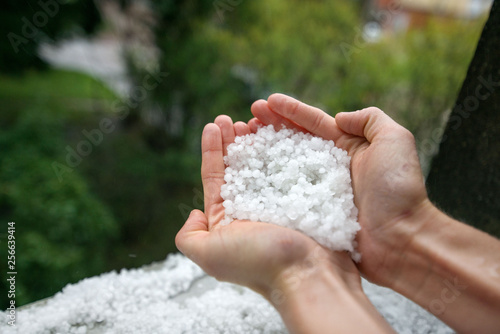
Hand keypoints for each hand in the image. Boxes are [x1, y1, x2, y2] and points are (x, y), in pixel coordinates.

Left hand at [175, 116, 359, 297]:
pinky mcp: (305, 199)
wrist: (310, 276)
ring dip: (259, 141)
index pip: (216, 178)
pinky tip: (284, 132)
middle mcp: (252, 211)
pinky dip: (286, 149)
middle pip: (240, 167)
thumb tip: (193, 214)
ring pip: (266, 164)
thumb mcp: (210, 255)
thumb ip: (189, 237)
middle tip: (233, 119)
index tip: (213, 124)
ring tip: (255, 120)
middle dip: (234, 141)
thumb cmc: (259, 264)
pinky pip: (293, 167)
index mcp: (229, 221)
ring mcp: (280, 204)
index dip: (213, 150)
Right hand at [250, 94, 428, 286]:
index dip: (290, 111)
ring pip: (287, 164)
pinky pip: (286, 193)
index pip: (315, 123)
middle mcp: (332, 167)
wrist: (401, 239)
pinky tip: (251, 174)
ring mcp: (320, 191)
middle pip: (295, 141)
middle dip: (272, 126)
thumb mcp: (395, 140)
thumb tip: (339, 117)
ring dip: (265, 150)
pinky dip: (268, 182)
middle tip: (249, 117)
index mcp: (350, 148)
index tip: (266, 101)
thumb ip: (370, 120)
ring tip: (243, 138)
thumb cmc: (399, 189)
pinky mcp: (312, 212)